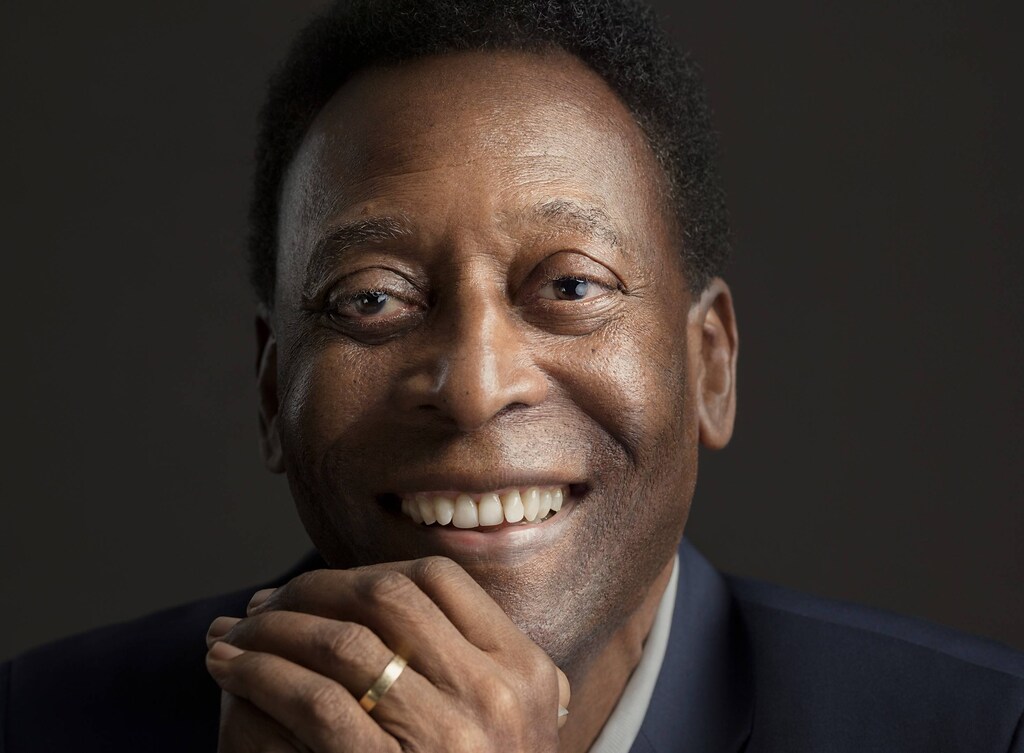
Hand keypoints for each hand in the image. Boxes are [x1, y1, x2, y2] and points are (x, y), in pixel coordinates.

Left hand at [205, 557, 570, 751]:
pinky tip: (229, 668)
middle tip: (263, 605)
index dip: (365, 574)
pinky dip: (262, 673)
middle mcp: (494, 696)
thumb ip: (467, 662)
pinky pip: (316, 701)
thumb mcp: (504, 721)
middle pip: (387, 599)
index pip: (440, 580)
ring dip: (272, 628)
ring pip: (343, 642)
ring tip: (231, 635)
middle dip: (311, 591)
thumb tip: (372, 592)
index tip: (317, 589)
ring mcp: (449, 737)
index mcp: (525, 671)